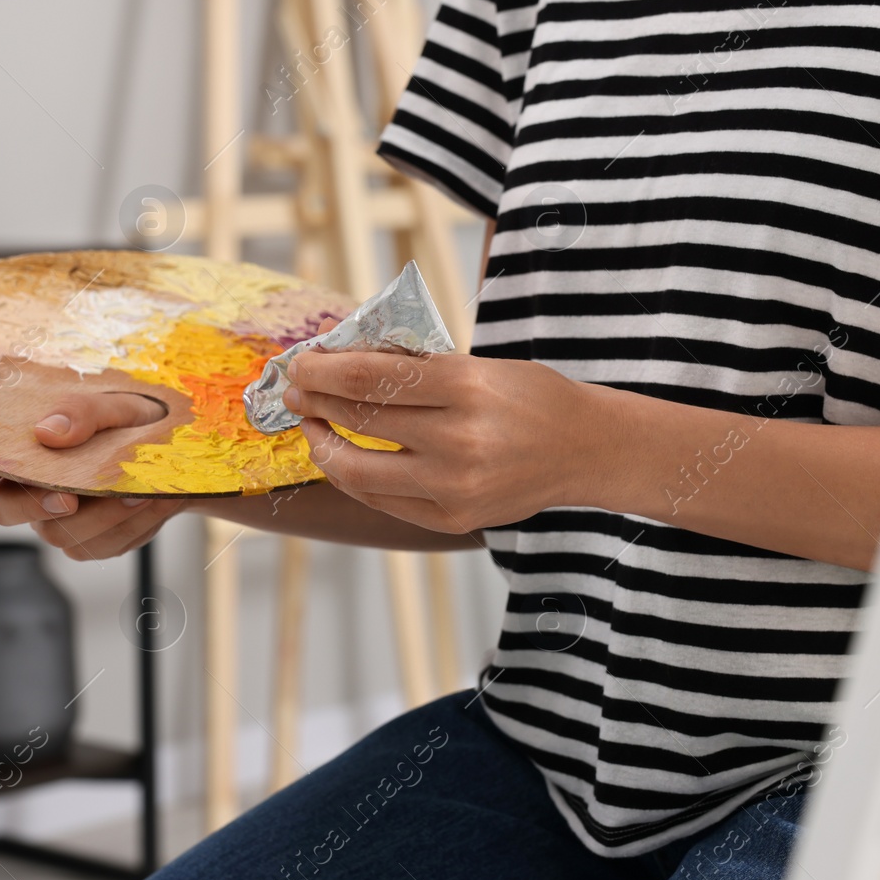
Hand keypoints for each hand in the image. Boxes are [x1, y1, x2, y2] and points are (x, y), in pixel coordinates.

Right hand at [0, 392, 185, 559]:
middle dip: (34, 505)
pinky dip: (130, 526)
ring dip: (102, 515)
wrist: (177, 454)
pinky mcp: (92, 542)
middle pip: (5, 510)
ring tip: (138, 492)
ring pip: (60, 535)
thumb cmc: (135, 421)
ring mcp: (59, 520)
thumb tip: (48, 432)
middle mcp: (32, 490)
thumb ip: (84, 412)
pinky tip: (150, 502)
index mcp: (25, 451)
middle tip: (68, 497)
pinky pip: (100, 546)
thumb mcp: (118, 405)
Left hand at [284, 346, 608, 533]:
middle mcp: (458, 438)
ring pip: (359, 470)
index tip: (300, 364)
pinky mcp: (452, 517)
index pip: (371, 377)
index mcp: (465, 385)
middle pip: (360, 420)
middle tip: (295, 390)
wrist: (584, 449)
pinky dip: (356, 477)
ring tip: (312, 427)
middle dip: (315, 402)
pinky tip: (344, 458)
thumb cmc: (529, 397)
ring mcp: (454, 484)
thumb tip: (343, 362)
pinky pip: (383, 500)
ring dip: (324, 445)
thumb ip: (416, 368)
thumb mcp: (478, 364)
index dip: (324, 370)